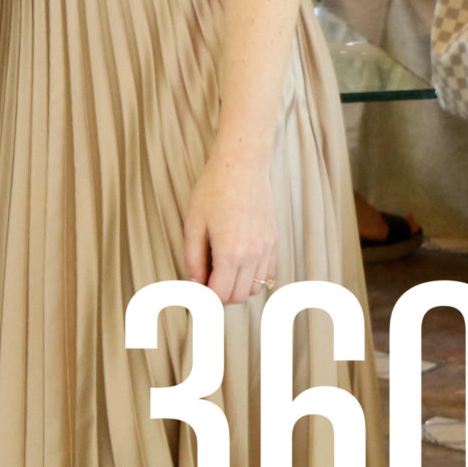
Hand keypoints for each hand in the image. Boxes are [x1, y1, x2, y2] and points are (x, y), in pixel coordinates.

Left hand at [182, 154, 278, 306]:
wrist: (242, 168)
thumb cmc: (213, 191)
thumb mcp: (193, 224)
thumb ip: (193, 258)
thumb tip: (195, 283)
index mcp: (230, 252)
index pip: (221, 294)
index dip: (206, 298)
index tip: (195, 293)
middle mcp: (253, 255)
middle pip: (239, 296)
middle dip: (220, 296)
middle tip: (204, 284)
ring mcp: (267, 249)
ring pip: (255, 288)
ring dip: (237, 288)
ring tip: (220, 274)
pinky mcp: (274, 242)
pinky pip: (267, 274)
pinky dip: (253, 278)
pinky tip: (237, 266)